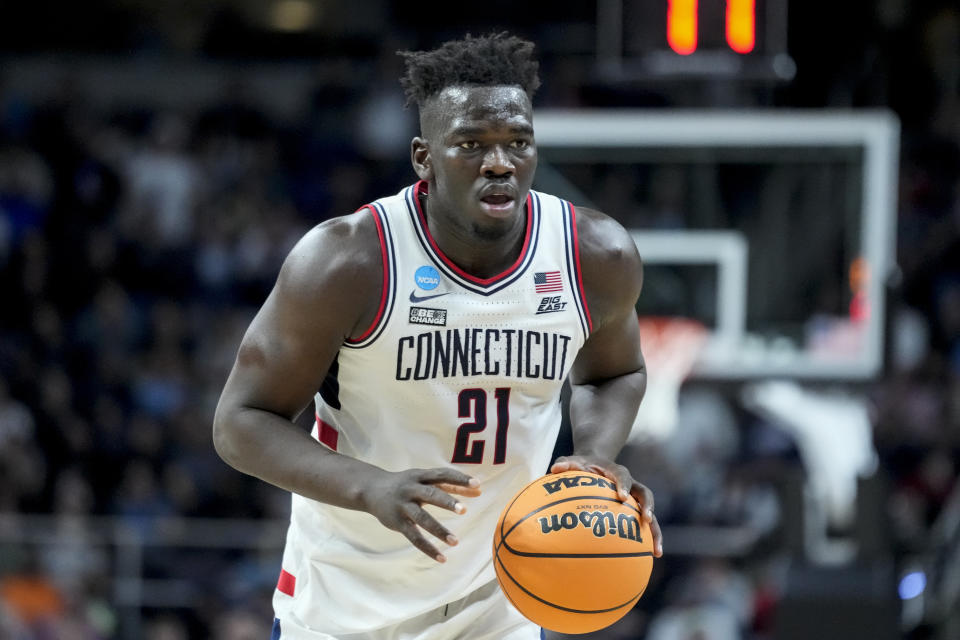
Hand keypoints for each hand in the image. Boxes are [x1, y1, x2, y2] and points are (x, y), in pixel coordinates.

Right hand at [361, 467, 481, 561]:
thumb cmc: (406, 484)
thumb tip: (478, 490)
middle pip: (431, 495)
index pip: (442, 475)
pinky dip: (428, 548)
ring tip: (455, 542)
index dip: (459, 479)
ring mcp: (403, 506)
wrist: (370, 489)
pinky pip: (414, 537)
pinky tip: (442, 558)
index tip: (477, 484)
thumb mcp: (424, 480)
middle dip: (447, 502)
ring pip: (422, 518)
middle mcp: (411, 489)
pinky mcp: (398, 523)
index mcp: (420, 476)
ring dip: (439, 530)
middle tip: (464, 510)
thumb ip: (450, 485)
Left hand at [551, 455, 662, 556]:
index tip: (622, 496)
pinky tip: (650, 557)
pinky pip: (643, 525)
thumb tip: (554, 468)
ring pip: (649, 512)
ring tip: (656, 551)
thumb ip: (564, 463)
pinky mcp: (633, 510)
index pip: (622, 475)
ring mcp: (633, 498)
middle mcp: (629, 485)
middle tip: (647, 519)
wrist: (594, 465)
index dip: (624, 485)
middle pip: (644, 493)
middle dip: (648, 506)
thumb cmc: (580, 466)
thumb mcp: (571, 462)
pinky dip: (648, 540)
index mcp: (615, 471)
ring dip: (655, 531)